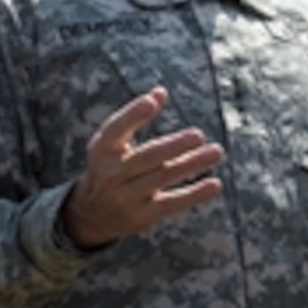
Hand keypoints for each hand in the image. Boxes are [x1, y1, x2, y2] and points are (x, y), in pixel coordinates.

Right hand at [62, 86, 224, 248]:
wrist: (90, 214)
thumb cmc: (110, 167)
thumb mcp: (112, 143)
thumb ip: (134, 117)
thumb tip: (160, 91)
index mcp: (103, 150)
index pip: (115, 130)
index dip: (132, 115)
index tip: (152, 102)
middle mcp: (112, 173)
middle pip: (146, 157)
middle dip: (173, 146)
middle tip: (198, 135)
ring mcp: (126, 196)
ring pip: (162, 177)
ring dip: (191, 164)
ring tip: (216, 152)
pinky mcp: (142, 215)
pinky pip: (171, 203)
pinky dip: (194, 194)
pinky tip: (215, 184)